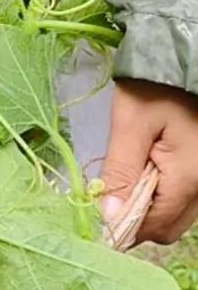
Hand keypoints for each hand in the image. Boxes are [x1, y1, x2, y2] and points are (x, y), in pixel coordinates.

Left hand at [101, 77, 197, 244]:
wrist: (181, 61)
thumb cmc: (155, 87)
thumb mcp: (130, 124)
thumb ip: (120, 172)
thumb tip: (109, 218)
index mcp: (188, 178)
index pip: (154, 227)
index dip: (125, 227)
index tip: (101, 214)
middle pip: (168, 228)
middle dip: (139, 220)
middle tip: (117, 190)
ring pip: (178, 216)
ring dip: (152, 207)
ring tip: (135, 173)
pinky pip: (185, 199)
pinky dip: (165, 194)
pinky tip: (150, 169)